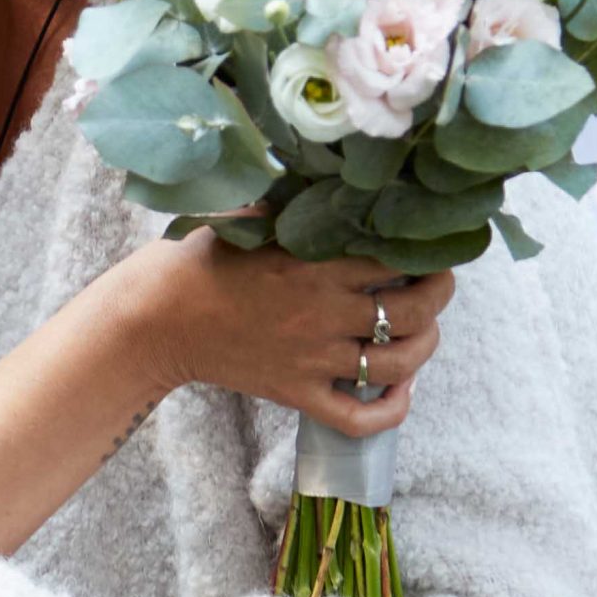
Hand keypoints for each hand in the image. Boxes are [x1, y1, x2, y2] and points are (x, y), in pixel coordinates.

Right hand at [129, 234, 452, 437]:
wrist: (157, 318)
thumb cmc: (199, 259)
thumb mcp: (248, 216)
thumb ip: (293, 202)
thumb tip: (333, 177)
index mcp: (314, 264)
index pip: (396, 256)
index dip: (426, 250)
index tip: (430, 242)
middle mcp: (323, 314)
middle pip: (414, 312)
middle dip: (439, 295)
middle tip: (438, 282)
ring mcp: (313, 360)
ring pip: (398, 364)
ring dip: (426, 348)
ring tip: (426, 331)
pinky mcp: (297, 394)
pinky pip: (359, 418)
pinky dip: (391, 410)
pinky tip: (400, 389)